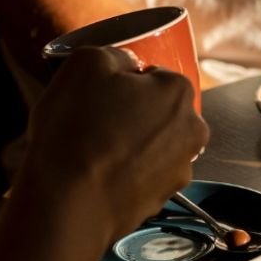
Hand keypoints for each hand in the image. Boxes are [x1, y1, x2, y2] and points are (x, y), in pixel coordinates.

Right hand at [18, 46, 208, 243]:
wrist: (67, 206)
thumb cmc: (77, 131)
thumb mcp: (84, 65)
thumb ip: (113, 54)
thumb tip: (125, 63)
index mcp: (179, 91)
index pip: (152, 77)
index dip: (122, 85)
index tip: (99, 98)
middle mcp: (193, 129)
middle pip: (157, 112)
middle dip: (131, 115)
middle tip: (93, 125)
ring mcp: (181, 168)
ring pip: (152, 146)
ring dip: (129, 147)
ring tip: (92, 154)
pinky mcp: (162, 199)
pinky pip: (143, 178)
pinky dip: (125, 177)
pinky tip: (98, 179)